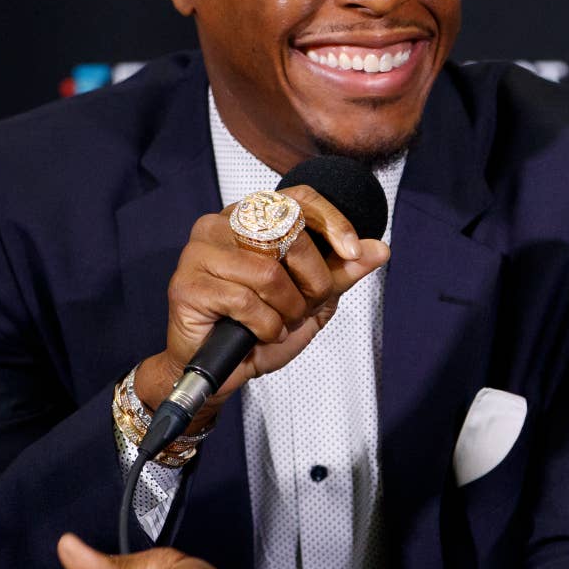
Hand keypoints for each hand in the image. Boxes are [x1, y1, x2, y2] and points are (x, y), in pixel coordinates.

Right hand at [137, 184, 390, 420]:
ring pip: (268, 272)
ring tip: (279, 324)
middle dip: (312, 280)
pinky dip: (265, 326)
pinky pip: (244, 300)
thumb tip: (380, 249)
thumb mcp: (310, 301)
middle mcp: (221, 223)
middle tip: (306, 308)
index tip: (354, 253)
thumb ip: (341, 273)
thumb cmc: (258, 329)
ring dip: (287, 309)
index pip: (298, 198)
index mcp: (251, 218)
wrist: (218, 370)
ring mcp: (199, 251)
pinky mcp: (187, 284)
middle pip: (288, 233)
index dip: (331, 221)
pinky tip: (259, 333)